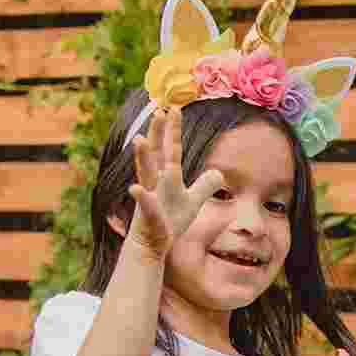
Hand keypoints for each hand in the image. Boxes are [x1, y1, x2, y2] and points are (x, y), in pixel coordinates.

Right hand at [127, 107, 223, 258]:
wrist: (151, 246)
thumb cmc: (169, 223)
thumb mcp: (191, 202)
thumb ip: (204, 186)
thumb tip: (219, 173)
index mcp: (165, 178)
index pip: (170, 150)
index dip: (172, 131)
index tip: (174, 109)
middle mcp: (154, 183)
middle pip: (155, 154)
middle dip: (156, 134)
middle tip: (158, 110)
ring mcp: (148, 198)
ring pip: (145, 174)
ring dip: (142, 158)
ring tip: (139, 139)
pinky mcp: (146, 217)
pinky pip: (144, 206)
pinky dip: (141, 198)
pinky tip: (135, 188)